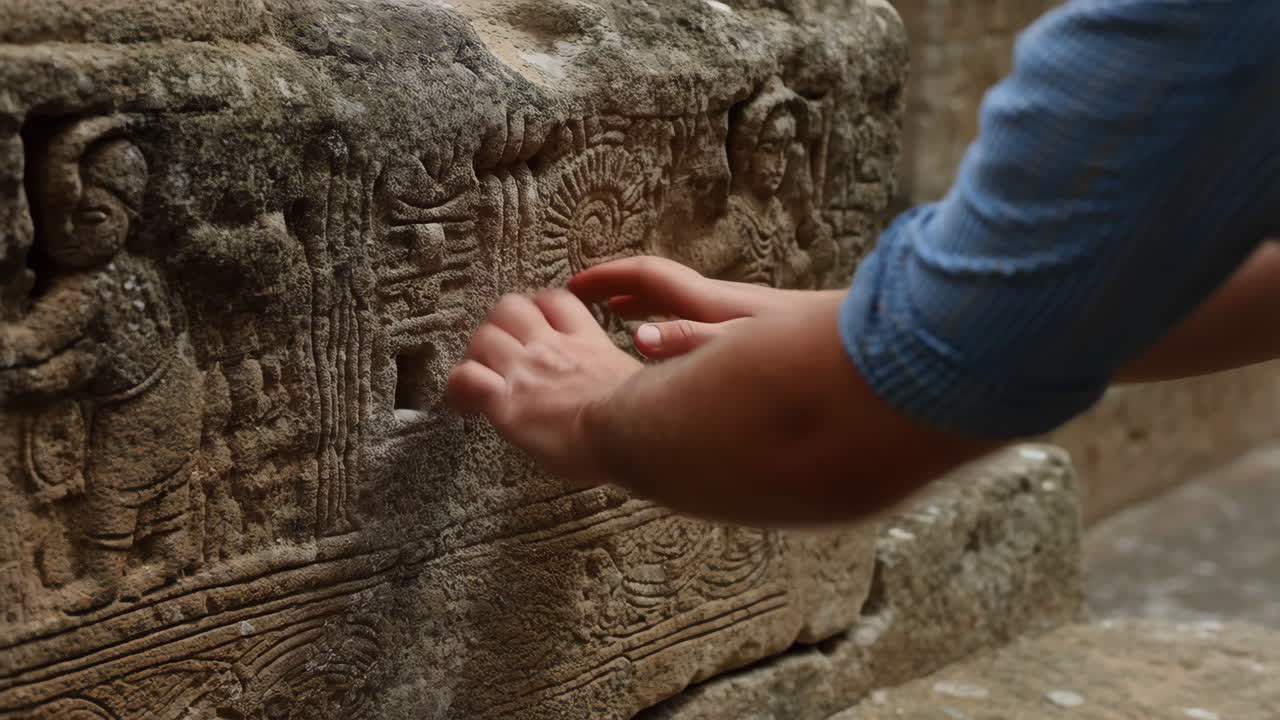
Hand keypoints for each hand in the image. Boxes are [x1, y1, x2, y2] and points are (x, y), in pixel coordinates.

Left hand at [446, 289, 641, 486]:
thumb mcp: (638, 383)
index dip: (537, 306)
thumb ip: (619, 376)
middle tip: (500, 351)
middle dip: (499, 324)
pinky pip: (465, 378)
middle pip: (510, 307)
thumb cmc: (644, 420)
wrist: (633, 433)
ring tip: (481, 376)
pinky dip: (459, 388)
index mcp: (586, 342)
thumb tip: (622, 391)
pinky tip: (466, 407)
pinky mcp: (506, 401)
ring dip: (477, 353)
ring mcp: (526, 371)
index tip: (534, 324)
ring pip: (483, 335)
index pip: (555, 299)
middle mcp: (552, 348)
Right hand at [569, 256, 832, 357]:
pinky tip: (693, 363)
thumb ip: (694, 345)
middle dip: (627, 294)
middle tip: (594, 304)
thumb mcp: (749, 351)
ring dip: (656, 313)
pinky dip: (687, 334)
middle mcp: (734, 307)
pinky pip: (713, 330)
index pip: (651, 279)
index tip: (574, 286)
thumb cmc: (821, 354)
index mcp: (718, 306)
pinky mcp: (777, 338)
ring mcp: (755, 321)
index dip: (609, 279)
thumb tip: (642, 337)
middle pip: (668, 290)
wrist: (889, 351)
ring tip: (631, 327)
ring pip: (691, 310)